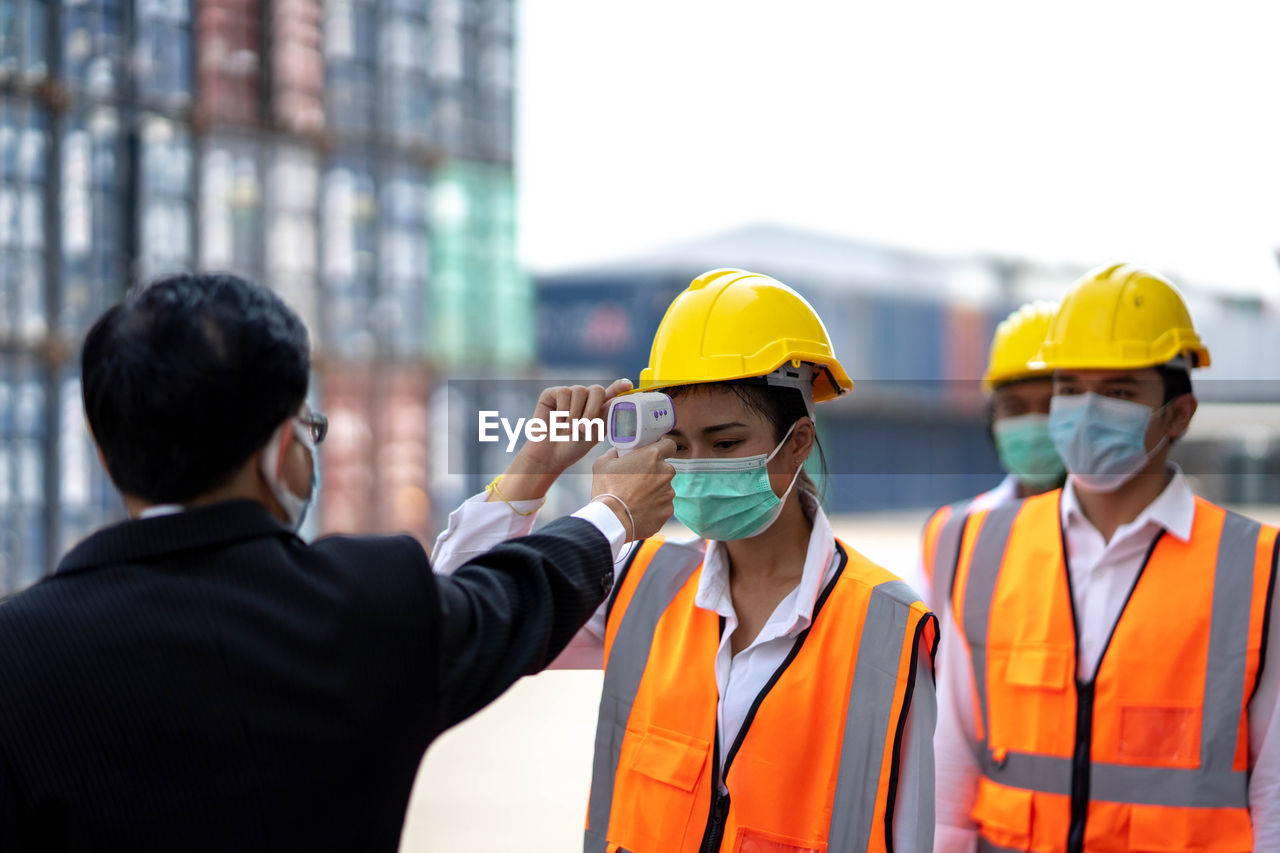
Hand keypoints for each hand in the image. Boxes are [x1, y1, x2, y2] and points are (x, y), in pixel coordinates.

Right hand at [488, 379, 632, 502]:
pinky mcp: (552, 393)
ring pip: (580, 390)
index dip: (619, 386)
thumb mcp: (595, 432)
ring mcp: (568, 394)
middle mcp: (584, 398)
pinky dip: (562, 409)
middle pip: (597, 389)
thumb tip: (618, 398)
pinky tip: (557, 421)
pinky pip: (564, 392)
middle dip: (592, 409)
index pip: (611, 392)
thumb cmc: (573, 446)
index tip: (627, 385)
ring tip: (568, 430)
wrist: (549, 455)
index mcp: (597, 407)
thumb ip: (606, 414)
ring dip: (575, 413)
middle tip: (584, 428)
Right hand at [590, 437, 676, 540]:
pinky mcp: (668, 510)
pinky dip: (654, 507)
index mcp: (652, 456)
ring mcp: (668, 493)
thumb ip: (613, 453)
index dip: (662, 449)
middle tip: (637, 480)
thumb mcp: (602, 464)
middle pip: (665, 469)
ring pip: (664, 489)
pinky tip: (639, 510)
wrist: (612, 520)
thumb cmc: (607, 490)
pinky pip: (663, 506)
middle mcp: (665, 473)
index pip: (669, 446)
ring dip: (653, 491)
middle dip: (654, 473)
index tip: (654, 455)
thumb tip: (616, 452)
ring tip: (635, 498)